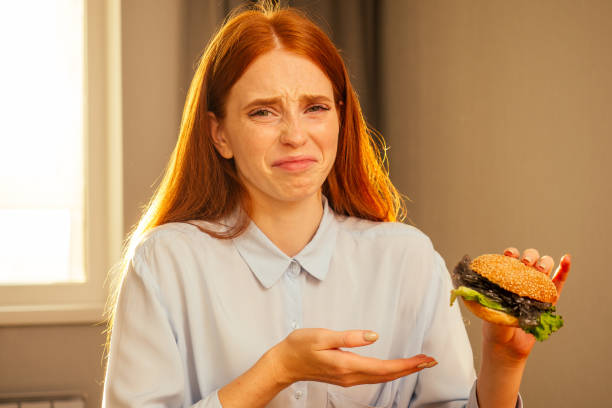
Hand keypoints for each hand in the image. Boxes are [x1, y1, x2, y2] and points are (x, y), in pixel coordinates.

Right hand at [270, 328, 436, 386]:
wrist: (284, 363)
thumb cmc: (300, 346)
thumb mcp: (322, 336)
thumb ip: (348, 337)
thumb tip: (373, 336)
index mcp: (348, 365)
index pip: (385, 368)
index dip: (407, 365)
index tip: (424, 360)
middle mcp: (351, 376)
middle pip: (387, 375)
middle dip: (410, 369)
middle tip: (431, 361)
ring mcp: (349, 379)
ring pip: (382, 377)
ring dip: (402, 371)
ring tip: (418, 363)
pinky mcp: (346, 376)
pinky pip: (374, 377)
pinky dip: (389, 372)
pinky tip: (395, 367)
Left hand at [482, 247, 570, 361]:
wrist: (507, 347)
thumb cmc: (494, 326)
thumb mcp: (487, 309)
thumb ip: (483, 298)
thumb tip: (464, 289)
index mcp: (505, 278)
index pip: (509, 258)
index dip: (511, 253)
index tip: (509, 256)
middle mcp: (521, 279)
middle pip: (529, 258)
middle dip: (529, 256)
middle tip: (525, 264)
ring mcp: (537, 287)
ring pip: (544, 266)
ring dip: (544, 263)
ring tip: (540, 270)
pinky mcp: (549, 299)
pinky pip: (559, 282)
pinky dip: (564, 269)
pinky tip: (566, 259)